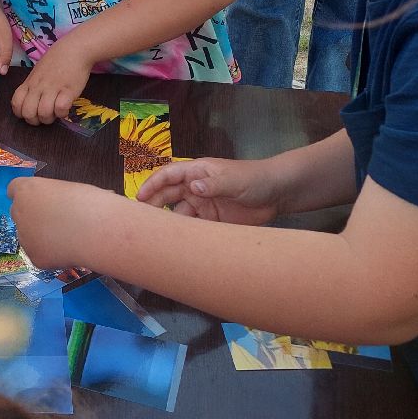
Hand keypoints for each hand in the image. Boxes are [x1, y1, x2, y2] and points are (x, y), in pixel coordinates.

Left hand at [9, 176, 102, 268]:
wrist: (97, 230)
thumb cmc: (88, 202)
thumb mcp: (67, 189)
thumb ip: (51, 197)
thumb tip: (54, 206)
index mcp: (26, 190)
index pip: (14, 190)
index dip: (26, 196)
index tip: (35, 200)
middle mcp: (19, 212)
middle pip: (18, 213)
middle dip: (32, 217)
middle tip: (53, 221)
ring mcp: (24, 237)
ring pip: (28, 237)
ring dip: (41, 237)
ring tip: (67, 237)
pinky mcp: (34, 257)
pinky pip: (41, 255)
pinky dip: (52, 255)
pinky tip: (70, 250)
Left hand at [12, 35, 92, 124]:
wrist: (75, 49)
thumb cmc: (57, 59)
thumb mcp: (38, 72)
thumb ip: (33, 86)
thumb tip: (31, 101)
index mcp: (30, 82)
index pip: (15, 103)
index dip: (21, 113)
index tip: (31, 111)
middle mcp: (38, 86)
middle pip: (28, 113)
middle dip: (36, 120)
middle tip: (45, 115)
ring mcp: (53, 88)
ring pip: (43, 113)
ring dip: (50, 118)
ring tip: (56, 112)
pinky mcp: (68, 90)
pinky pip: (60, 109)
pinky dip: (62, 113)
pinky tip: (65, 108)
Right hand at [137, 157, 282, 225]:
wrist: (277, 194)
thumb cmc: (254, 178)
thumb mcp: (233, 180)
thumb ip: (213, 184)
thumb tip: (192, 187)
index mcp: (197, 172)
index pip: (169, 175)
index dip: (152, 184)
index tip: (139, 197)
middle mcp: (195, 188)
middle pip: (168, 195)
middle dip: (153, 205)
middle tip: (140, 221)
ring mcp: (203, 205)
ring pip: (178, 215)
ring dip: (169, 224)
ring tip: (157, 238)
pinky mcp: (212, 221)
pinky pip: (194, 228)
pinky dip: (185, 236)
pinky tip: (178, 245)